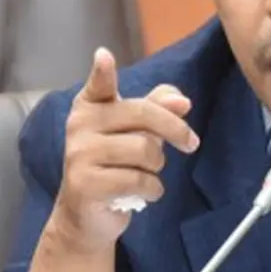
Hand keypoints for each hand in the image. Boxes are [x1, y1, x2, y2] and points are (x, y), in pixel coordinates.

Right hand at [51, 47, 198, 248]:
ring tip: (147, 174)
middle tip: (191, 143)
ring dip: (158, 167)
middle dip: (175, 130)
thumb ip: (156, 109)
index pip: (99, 86)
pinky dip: (152, 189)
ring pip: (145, 150)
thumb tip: (181, 101)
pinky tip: (144, 193)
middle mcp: (79, 125)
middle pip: (143, 115)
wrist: (86, 216)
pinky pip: (138, 180)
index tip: (104, 56)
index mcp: (90, 107)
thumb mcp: (135, 133)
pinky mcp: (85, 184)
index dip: (102, 72)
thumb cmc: (115, 166)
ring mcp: (79, 155)